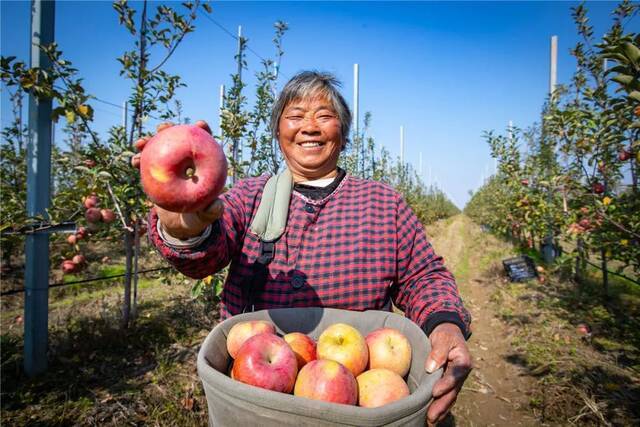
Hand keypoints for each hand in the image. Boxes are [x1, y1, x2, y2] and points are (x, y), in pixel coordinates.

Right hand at [133, 120, 221, 238]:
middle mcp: (186, 164)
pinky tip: (135, 161)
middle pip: (179, 141)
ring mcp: (171, 168)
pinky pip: (147, 164)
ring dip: (150, 142)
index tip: (200, 124)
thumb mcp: (204, 218)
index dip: (203, 132)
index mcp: (203, 168)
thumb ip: (211, 212)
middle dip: (171, 130)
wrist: (179, 227)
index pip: (205, 145)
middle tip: (162, 128)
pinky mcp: (157, 175)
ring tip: (141, 143)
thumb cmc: (196, 220)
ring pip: (160, 149)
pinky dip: (140, 160)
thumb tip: (217, 205)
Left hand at [424, 322, 471, 424]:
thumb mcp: (442, 337)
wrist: (447, 334)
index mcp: (463, 361)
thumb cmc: (445, 334)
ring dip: (440, 410)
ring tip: (430, 422)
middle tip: (431, 416)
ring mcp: (456, 380)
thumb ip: (438, 351)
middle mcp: (461, 374)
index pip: (455, 375)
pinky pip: (445, 397)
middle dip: (442, 404)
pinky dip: (440, 407)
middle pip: (452, 391)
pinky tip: (433, 417)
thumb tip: (431, 367)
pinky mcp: (449, 383)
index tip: (434, 392)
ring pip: (449, 397)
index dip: (446, 384)